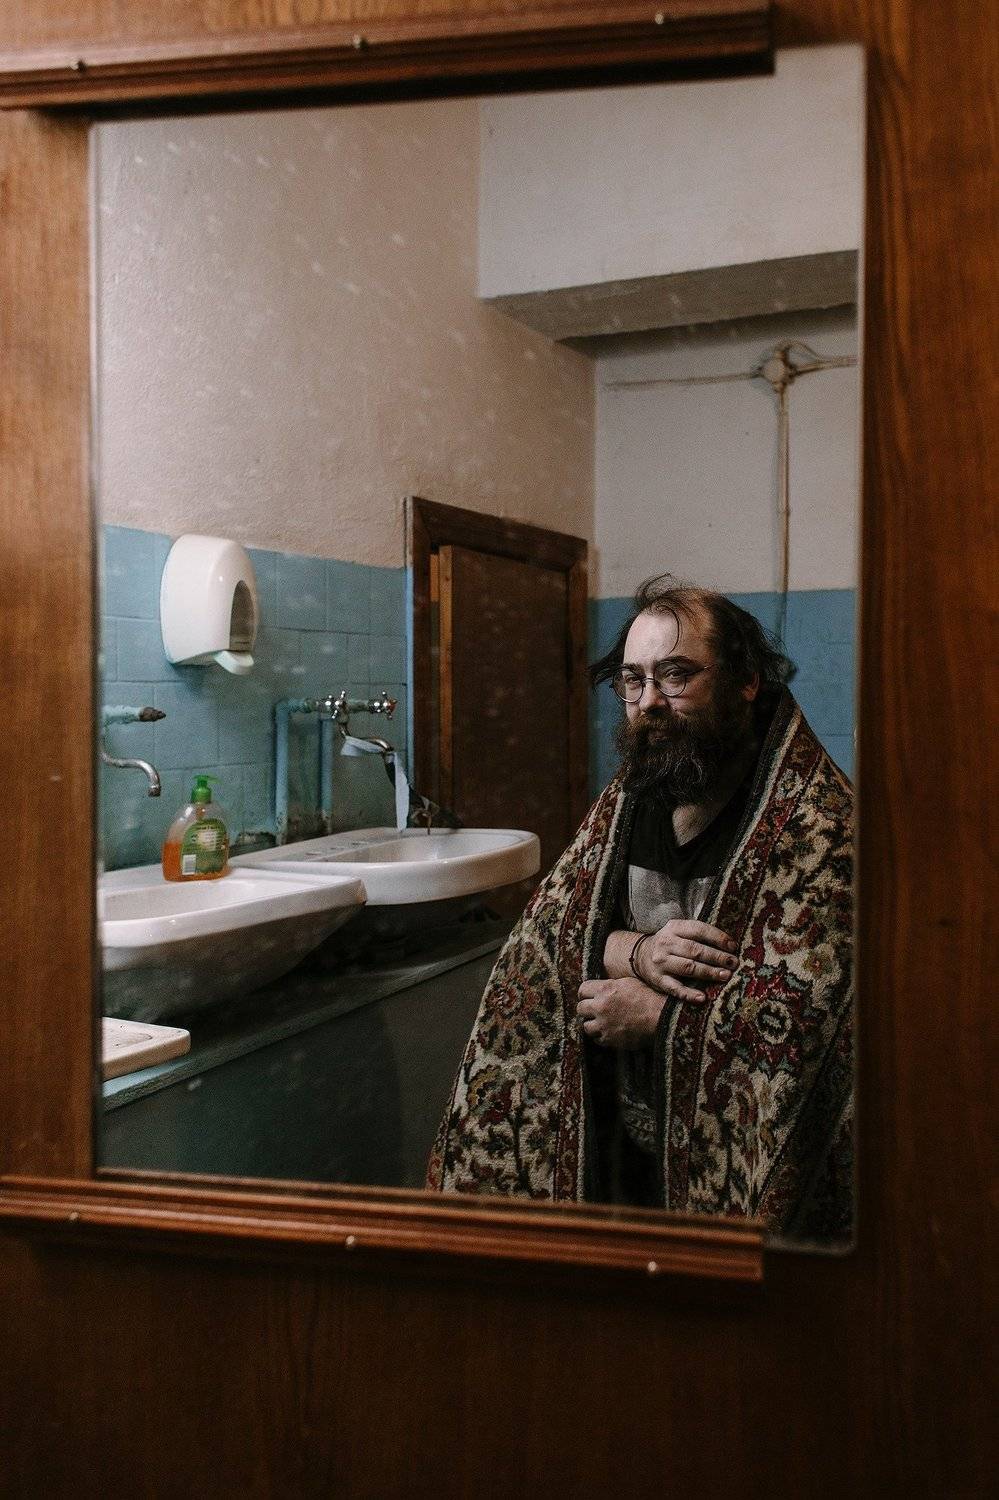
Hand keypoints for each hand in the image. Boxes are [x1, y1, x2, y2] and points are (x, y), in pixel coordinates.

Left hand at [576, 977, 666, 1049]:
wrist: (660, 1017)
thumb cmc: (648, 998)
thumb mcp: (628, 983)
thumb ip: (610, 985)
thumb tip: (599, 987)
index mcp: (605, 989)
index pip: (582, 990)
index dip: (585, 993)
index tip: (589, 997)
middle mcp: (601, 1006)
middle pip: (580, 1008)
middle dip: (586, 1009)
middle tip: (594, 1011)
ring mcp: (604, 1024)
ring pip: (586, 1026)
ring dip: (592, 1024)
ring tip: (602, 1023)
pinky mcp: (609, 1038)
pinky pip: (596, 1039)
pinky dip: (601, 1036)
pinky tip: (609, 1032)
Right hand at [624, 920, 738, 1001]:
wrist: (640, 956)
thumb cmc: (670, 944)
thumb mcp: (679, 932)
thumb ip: (699, 935)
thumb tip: (730, 945)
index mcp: (674, 928)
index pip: (698, 929)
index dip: (717, 937)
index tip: (733, 946)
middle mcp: (666, 943)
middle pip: (695, 950)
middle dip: (717, 957)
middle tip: (734, 963)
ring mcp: (661, 963)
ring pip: (688, 967)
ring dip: (708, 972)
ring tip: (725, 976)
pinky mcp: (658, 980)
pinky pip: (675, 988)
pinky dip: (689, 994)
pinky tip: (702, 998)